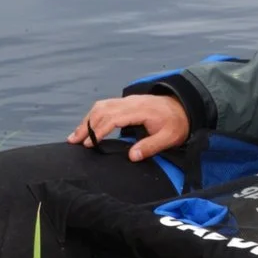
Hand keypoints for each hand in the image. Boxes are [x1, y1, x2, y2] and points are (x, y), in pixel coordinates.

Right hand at [67, 93, 190, 161]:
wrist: (184, 107)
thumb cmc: (177, 124)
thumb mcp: (169, 138)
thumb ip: (150, 147)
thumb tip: (132, 156)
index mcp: (140, 110)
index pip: (113, 118)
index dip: (99, 131)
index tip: (89, 144)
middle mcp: (130, 102)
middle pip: (102, 110)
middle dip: (86, 126)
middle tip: (73, 141)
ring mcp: (127, 101)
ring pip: (101, 106)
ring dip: (87, 120)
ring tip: (75, 135)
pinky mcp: (126, 102)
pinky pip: (105, 105)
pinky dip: (93, 115)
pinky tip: (88, 126)